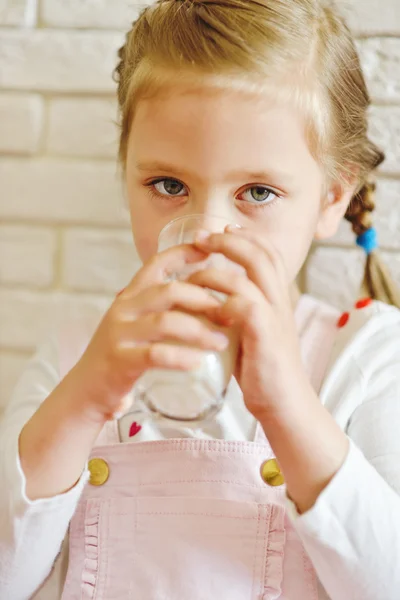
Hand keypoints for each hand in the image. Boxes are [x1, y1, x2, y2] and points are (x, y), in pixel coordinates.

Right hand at [74, 245, 227, 422]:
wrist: (86, 390)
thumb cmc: (121, 356)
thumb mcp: (136, 324)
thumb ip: (161, 310)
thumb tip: (206, 300)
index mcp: (130, 296)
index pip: (157, 263)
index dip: (183, 253)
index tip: (211, 250)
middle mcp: (123, 308)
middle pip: (168, 291)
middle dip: (203, 298)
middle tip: (229, 312)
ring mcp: (120, 333)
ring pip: (165, 322)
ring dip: (199, 330)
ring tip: (222, 341)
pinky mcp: (120, 360)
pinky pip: (155, 354)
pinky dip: (180, 357)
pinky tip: (198, 363)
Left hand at [192, 227, 307, 421]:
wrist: (285, 403)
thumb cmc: (262, 368)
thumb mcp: (252, 330)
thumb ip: (239, 309)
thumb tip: (211, 295)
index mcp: (277, 297)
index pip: (268, 253)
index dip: (246, 236)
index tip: (221, 229)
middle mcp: (280, 302)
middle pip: (260, 255)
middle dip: (229, 240)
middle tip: (201, 237)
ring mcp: (275, 319)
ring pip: (250, 277)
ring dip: (216, 272)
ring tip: (193, 275)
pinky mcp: (266, 338)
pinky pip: (246, 307)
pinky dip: (223, 303)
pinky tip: (209, 310)